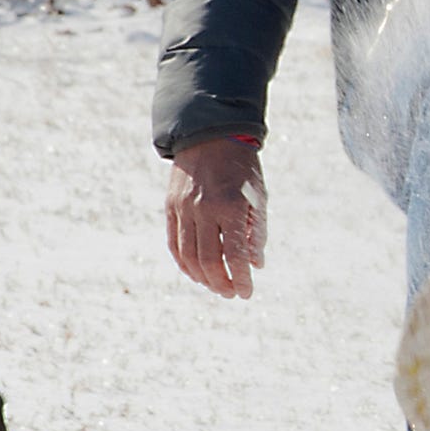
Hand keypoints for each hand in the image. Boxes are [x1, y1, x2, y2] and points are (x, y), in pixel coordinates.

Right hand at [167, 135, 266, 298]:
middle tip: (231, 293)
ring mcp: (184, 209)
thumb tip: (255, 264)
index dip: (241, 278)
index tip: (247, 292)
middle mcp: (204, 208)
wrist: (210, 137)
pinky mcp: (171, 207)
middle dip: (221, 283)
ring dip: (202, 278)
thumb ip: (256, 232)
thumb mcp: (258, 197)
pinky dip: (184, 264)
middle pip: (209, 260)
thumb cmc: (241, 169)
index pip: (235, 254)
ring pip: (188, 256)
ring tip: (216, 286)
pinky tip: (196, 273)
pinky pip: (174, 244)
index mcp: (231, 206)